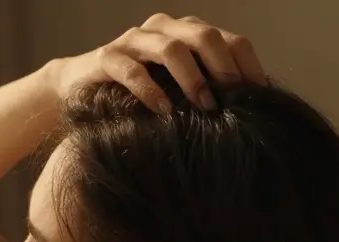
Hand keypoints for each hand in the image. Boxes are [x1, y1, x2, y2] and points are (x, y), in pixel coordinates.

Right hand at [48, 14, 266, 113]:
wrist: (78, 88)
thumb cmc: (137, 94)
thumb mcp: (175, 88)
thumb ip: (205, 90)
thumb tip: (249, 115)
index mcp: (186, 31)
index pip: (229, 39)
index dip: (248, 66)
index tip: (261, 98)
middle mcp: (162, 29)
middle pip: (203, 36)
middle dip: (223, 69)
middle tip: (235, 101)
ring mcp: (133, 41)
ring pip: (171, 48)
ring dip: (192, 79)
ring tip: (204, 108)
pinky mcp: (106, 58)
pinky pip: (132, 70)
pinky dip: (151, 91)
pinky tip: (163, 112)